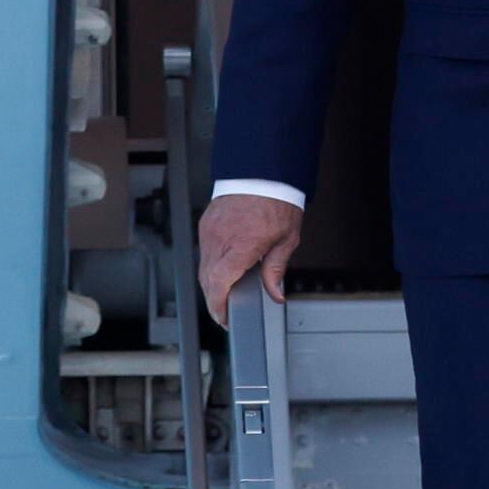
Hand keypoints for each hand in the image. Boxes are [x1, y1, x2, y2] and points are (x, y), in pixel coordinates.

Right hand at [198, 192, 303, 320]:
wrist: (262, 170)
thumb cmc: (276, 199)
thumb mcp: (286, 238)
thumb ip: (276, 269)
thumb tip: (275, 294)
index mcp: (242, 244)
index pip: (220, 283)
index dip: (218, 305)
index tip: (224, 317)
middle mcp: (221, 238)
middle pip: (207, 280)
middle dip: (214, 301)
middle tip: (226, 313)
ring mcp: (210, 231)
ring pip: (203, 268)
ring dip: (211, 285)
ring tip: (225, 295)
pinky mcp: (206, 224)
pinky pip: (204, 252)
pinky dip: (210, 267)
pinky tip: (222, 272)